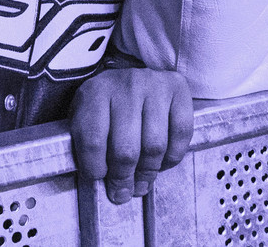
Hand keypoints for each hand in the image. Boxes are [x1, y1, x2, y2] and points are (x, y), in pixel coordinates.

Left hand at [70, 67, 192, 204]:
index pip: (92, 141)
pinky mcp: (178, 89)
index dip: (95, 169)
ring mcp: (154, 85)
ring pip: (154, 146)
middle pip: (126, 149)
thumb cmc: (106, 104)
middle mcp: (126, 85)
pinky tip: (162, 161)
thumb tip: (102, 182)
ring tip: (142, 181)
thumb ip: (89, 145)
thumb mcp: (86, 117)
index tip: (99, 179)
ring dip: (148, 172)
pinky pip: (181, 133)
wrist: (130, 77)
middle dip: (123, 178)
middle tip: (123, 191)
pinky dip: (173, 156)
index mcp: (95, 93)